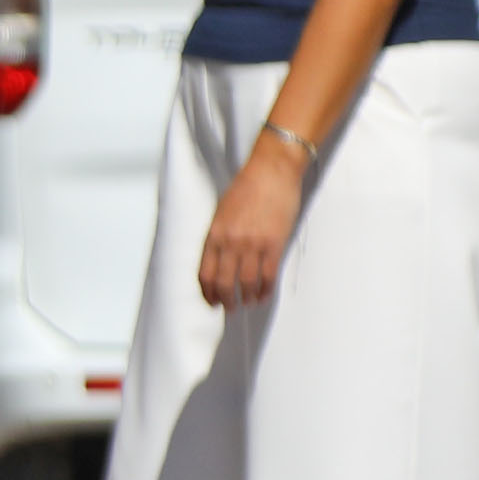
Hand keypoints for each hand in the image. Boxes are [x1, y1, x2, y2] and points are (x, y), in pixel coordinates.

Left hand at [197, 144, 306, 305]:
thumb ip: (219, 237)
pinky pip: (268, 275)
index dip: (207, 292)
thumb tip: (220, 259)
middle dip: (225, 300)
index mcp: (213, 235)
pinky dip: (265, 290)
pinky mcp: (274, 244)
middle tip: (229, 308)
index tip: (211, 301)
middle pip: (223, 283)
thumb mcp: (221, 214)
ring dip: (245, 298)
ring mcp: (252, 245)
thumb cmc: (246, 188)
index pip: (204, 273)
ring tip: (247, 304)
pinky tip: (263, 296)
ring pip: (246, 283)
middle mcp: (229, 243)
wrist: (271, 172)